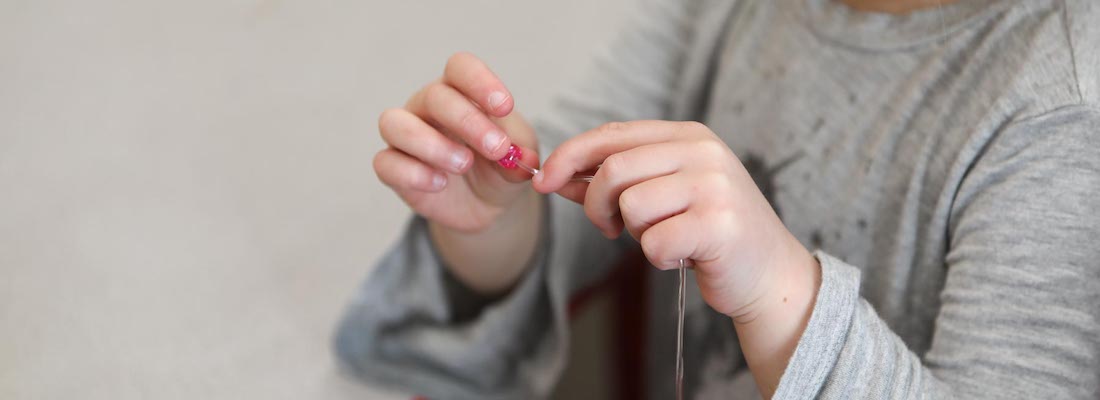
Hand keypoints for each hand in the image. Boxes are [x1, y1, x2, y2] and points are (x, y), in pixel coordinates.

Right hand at [374, 52, 538, 232]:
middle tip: (497, 148)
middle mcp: (426, 107)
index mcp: (460, 92)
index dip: (480, 81)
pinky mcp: (393, 168)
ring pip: (395, 124)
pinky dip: (413, 173)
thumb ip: (521, 155)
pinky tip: (440, 183)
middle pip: (433, 96)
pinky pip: (385, 162)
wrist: (486, 205)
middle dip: (467, 121)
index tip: (505, 107)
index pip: (460, 67)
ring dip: (432, 144)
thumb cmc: (499, 167)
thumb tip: (521, 159)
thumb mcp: (519, 159)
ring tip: (464, 164)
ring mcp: (405, 136)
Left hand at [531, 120, 816, 321]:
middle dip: (596, 205)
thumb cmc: (709, 234)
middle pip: (614, 170)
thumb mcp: (663, 195)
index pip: (613, 134)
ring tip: (665, 239)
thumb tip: (555, 175)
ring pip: (631, 207)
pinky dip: (659, 258)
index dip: (570, 155)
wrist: (770, 274)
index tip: (543, 180)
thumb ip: (614, 182)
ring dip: (635, 234)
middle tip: (608, 228)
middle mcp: (703, 153)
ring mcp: (714, 186)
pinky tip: (684, 257)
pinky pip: (654, 242)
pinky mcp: (719, 225)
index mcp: (689, 136)